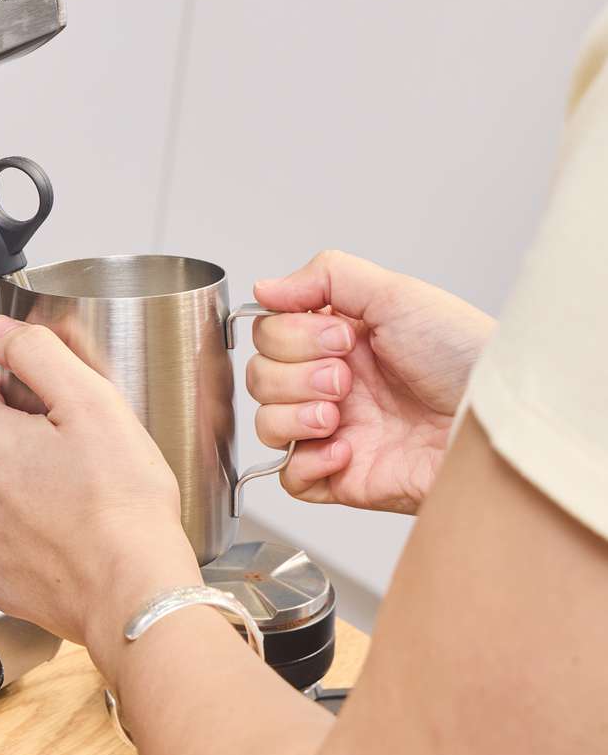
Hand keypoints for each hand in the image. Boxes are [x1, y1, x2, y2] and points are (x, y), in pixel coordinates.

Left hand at [0, 318, 199, 673]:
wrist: (136, 592)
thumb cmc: (123, 505)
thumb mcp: (92, 402)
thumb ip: (39, 355)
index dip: (10, 391)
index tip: (45, 405)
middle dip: (17, 440)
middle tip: (72, 450)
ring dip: (18, 489)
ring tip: (74, 495)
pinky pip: (1, 544)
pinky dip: (26, 537)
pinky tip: (67, 535)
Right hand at [249, 250, 494, 513]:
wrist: (495, 421)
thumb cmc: (465, 358)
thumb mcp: (398, 294)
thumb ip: (326, 277)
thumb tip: (263, 287)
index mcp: (339, 341)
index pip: (268, 335)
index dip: (291, 337)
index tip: (342, 338)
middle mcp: (332, 384)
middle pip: (260, 378)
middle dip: (295, 375)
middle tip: (346, 378)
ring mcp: (334, 431)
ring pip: (265, 425)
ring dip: (294, 415)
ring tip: (340, 413)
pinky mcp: (341, 477)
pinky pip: (288, 477)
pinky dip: (306, 462)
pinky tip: (347, 448)